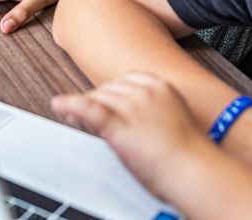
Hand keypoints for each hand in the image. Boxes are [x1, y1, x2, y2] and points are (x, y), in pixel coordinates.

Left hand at [51, 73, 206, 191]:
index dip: (108, 91)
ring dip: (82, 106)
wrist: (193, 170)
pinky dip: (71, 104)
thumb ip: (151, 111)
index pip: (124, 81)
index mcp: (160, 86)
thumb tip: (131, 117)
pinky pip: (89, 108)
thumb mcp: (172, 118)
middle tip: (81, 113)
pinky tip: (59, 105)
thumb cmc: (187, 153)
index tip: (101, 99)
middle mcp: (144, 91)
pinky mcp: (120, 124)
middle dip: (94, 99)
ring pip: (98, 97)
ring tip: (72, 117)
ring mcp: (132, 106)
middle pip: (108, 88)